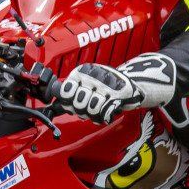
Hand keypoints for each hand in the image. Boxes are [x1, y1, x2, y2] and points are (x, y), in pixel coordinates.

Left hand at [57, 54, 176, 122]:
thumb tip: (56, 106)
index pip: (65, 91)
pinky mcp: (116, 96)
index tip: (71, 104)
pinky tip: (106, 111)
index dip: (67, 102)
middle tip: (87, 108)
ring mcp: (104, 86)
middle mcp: (92, 76)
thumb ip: (72, 94)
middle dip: (80, 110)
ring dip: (92, 114)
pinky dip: (103, 116)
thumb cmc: (107, 86)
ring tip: (97, 109)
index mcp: (83, 72)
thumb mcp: (87, 84)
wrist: (133, 85)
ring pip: (89, 109)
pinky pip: (102, 113)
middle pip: (76, 103)